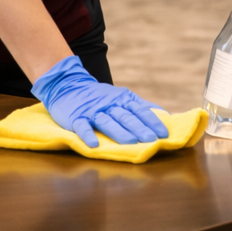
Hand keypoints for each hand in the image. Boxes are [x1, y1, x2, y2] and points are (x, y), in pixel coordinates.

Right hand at [31, 55, 169, 148]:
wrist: (68, 85)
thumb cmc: (99, 97)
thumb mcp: (120, 97)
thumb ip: (140, 106)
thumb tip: (164, 115)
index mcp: (122, 99)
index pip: (140, 110)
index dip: (152, 121)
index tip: (164, 134)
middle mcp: (109, 104)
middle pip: (126, 117)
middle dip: (140, 128)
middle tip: (151, 140)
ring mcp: (92, 111)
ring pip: (107, 121)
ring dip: (119, 132)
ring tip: (131, 142)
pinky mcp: (76, 117)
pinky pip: (82, 126)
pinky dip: (87, 135)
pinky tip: (94, 145)